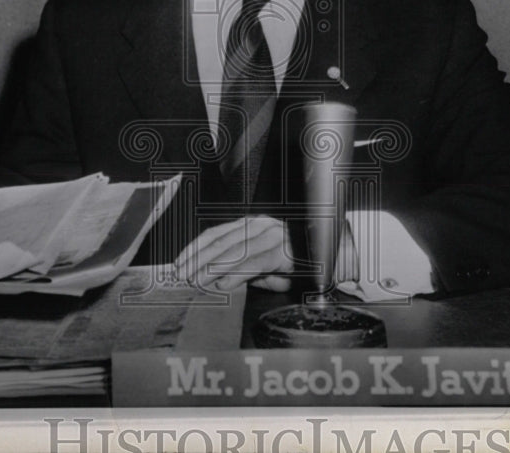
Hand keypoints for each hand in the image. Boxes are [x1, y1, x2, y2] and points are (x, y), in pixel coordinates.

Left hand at [174, 215, 294, 292]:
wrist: (330, 256)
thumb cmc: (296, 260)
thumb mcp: (265, 265)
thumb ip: (244, 269)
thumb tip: (218, 279)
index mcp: (252, 226)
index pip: (217, 234)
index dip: (196, 247)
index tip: (179, 262)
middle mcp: (261, 226)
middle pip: (222, 242)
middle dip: (198, 259)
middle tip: (182, 274)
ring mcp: (273, 237)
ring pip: (236, 251)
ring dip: (213, 267)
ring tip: (197, 280)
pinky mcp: (284, 252)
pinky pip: (256, 262)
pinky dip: (237, 273)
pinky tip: (223, 284)